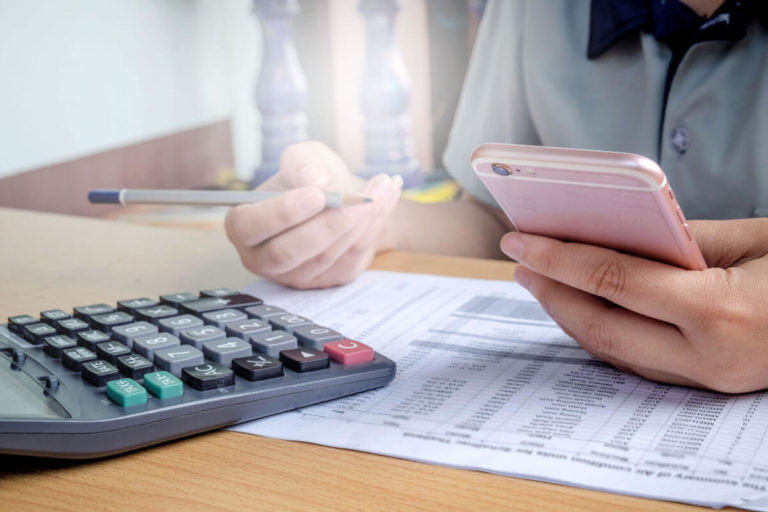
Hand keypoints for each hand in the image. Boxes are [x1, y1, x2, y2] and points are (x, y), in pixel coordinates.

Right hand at [225, 142, 401, 288]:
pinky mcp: (329, 280)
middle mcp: (264, 258)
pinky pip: (352, 257)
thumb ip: (302, 163)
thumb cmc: (313, 176)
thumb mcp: (304, 157)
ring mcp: (296, 275)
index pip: (249, 228)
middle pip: (288, 252)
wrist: (343, 196)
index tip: (317, 194)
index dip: (283, 212)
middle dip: (327, 224)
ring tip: (382, 185)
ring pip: (326, 255)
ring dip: (359, 220)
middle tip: (358, 198)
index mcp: (244, 226)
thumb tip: (317, 183)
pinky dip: (374, 225)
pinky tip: (387, 197)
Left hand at [500, 218, 767, 392]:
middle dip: (552, 293)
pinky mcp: (712, 384)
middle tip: (520, 260)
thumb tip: (619, 232)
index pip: (614, 283)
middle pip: (602, 327)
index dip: (559, 258)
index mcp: (721, 312)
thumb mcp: (755, 239)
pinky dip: (604, 332)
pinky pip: (639, 361)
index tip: (519, 239)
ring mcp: (711, 380)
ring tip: (542, 281)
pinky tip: (585, 307)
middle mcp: (710, 358)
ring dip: (571, 316)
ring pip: (616, 352)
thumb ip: (682, 238)